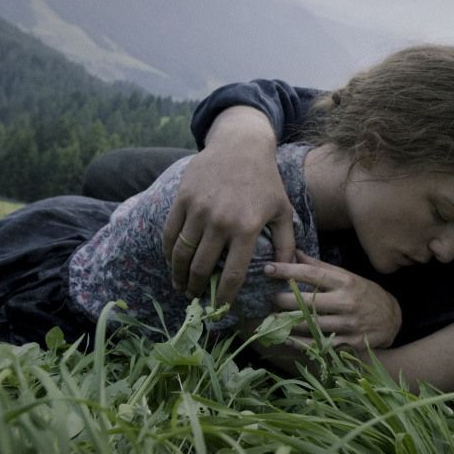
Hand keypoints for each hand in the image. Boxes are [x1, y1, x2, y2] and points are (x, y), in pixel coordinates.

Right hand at [163, 107, 295, 302]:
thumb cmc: (266, 181)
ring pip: (182, 253)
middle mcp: (221, 220)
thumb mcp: (282, 210)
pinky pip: (169, 232)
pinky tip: (171, 261)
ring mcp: (199, 209)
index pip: (234, 273)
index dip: (225, 296)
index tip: (220, 308)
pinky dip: (167, 251)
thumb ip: (286, 243)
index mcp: (247, 228)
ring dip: (178, 275)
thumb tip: (286, 274)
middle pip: (202, 267)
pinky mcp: (183, 198)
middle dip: (197, 289)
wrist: (241, 145)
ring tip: (180, 286)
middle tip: (195, 298)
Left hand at [266, 251, 401, 348]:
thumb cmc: (364, 293)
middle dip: (284, 299)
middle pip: (308, 301)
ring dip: (288, 322)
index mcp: (344, 281)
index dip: (288, 270)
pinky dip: (300, 343)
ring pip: (311, 324)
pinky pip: (320, 344)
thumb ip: (319, 266)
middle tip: (268, 298)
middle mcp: (346, 302)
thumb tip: (294, 251)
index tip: (268, 268)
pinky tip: (286, 339)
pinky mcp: (349, 343)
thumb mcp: (346, 275)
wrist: (392, 319)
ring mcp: (348, 324)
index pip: (311, 273)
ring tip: (271, 318)